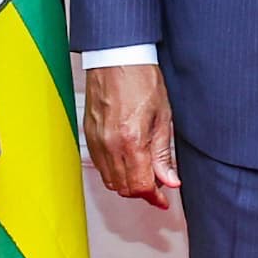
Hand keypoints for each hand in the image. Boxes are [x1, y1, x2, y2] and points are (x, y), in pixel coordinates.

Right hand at [84, 62, 180, 205]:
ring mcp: (96, 141)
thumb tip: (169, 181)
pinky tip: (127, 160)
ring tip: (143, 171)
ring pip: (110, 180)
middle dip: (142, 191)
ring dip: (127, 182)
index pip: (140, 186)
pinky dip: (114, 170)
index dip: (153, 197)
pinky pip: (100, 165)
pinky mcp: (89, 135)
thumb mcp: (163, 118)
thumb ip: (163, 154)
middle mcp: (110, 145)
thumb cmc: (141, 80)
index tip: (162, 200)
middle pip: (124, 188)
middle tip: (157, 183)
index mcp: (131, 141)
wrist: (117, 58)